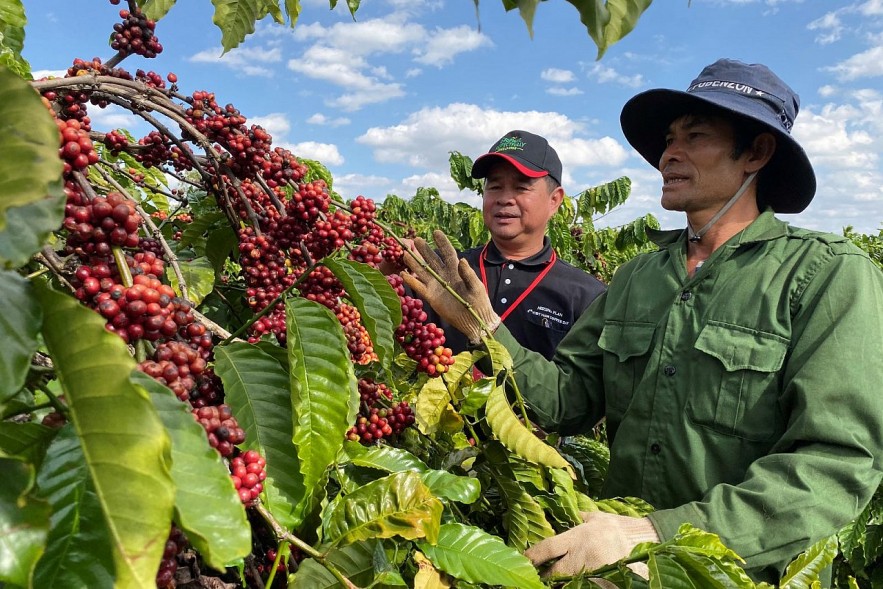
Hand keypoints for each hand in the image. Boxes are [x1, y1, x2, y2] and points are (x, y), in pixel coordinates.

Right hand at [402, 230, 499, 344]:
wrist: (474, 320)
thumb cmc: (478, 302)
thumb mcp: (476, 287)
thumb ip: (468, 274)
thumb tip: (461, 260)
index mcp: (457, 270)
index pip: (448, 253)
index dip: (442, 243)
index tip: (436, 232)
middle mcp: (444, 275)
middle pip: (432, 259)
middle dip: (424, 249)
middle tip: (416, 240)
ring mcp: (436, 285)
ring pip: (423, 271)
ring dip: (414, 263)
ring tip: (405, 253)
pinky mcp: (431, 296)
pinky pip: (419, 287)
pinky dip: (411, 281)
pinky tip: (403, 274)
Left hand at [524, 511, 657, 577]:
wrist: (647, 542)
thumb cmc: (620, 528)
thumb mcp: (597, 518)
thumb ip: (579, 518)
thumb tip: (566, 513)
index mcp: (579, 537)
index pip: (548, 547)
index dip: (532, 555)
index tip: (523, 558)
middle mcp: (582, 556)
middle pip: (554, 573)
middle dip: (544, 577)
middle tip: (536, 576)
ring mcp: (593, 572)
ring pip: (568, 584)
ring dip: (561, 583)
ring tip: (553, 581)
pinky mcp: (602, 583)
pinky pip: (584, 587)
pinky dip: (578, 585)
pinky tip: (576, 582)